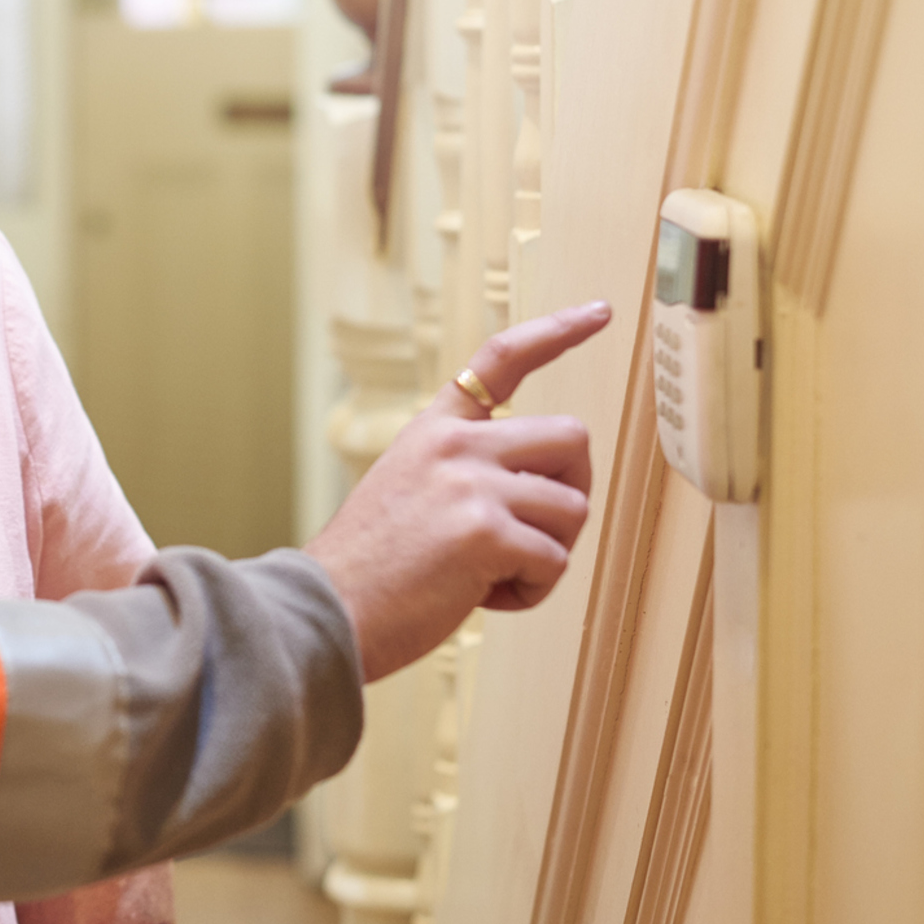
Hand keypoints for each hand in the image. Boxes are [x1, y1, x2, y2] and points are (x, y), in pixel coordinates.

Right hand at [304, 301, 610, 682]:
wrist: (324, 611)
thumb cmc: (368, 567)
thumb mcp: (406, 488)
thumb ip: (464, 472)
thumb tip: (542, 491)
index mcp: (435, 429)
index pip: (502, 359)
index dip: (558, 332)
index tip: (598, 312)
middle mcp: (455, 445)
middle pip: (571, 438)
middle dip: (574, 489)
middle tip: (539, 528)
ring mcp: (471, 484)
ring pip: (573, 506)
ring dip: (549, 551)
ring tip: (496, 573)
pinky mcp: (485, 532)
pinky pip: (555, 561)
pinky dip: (532, 590)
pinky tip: (484, 597)